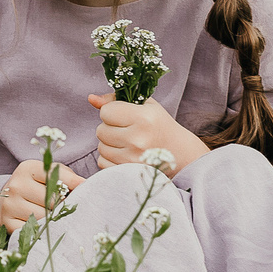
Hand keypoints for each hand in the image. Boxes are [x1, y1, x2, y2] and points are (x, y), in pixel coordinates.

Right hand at [0, 157, 84, 235]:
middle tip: (64, 206)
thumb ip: (67, 177)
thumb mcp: (50, 174)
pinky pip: (33, 230)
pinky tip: (43, 225)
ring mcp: (10, 204)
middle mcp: (16, 185)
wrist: (9, 200)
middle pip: (51, 200)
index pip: (55, 177)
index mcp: (27, 168)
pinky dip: (42, 230)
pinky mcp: (8, 222)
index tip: (83, 188)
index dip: (71, 184)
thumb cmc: (37, 185)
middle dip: (61, 205)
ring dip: (53, 219)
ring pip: (43, 217)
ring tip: (53, 215)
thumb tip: (85, 184)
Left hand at [89, 95, 208, 174]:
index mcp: (144, 118)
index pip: (106, 112)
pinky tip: (126, 155)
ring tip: (127, 143)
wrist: (181, 155)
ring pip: (100, 147)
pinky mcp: (128, 173)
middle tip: (127, 130)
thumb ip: (115, 99)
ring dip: (110, 144)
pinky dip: (110, 159)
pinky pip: (102, 163)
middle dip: (110, 128)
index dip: (112, 112)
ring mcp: (133, 159)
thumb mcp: (145, 106)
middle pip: (100, 130)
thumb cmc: (160, 126)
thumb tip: (90, 98)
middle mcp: (138, 139)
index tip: (124, 115)